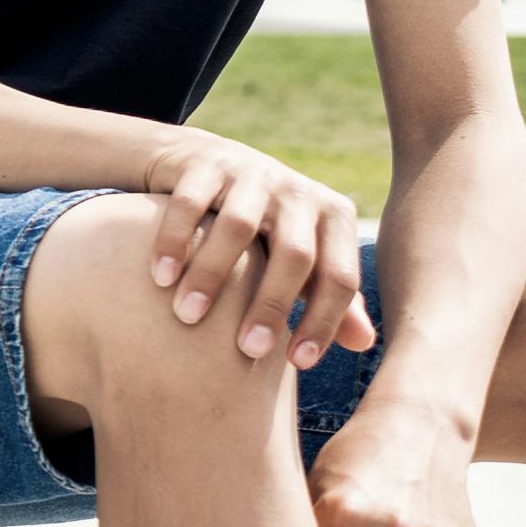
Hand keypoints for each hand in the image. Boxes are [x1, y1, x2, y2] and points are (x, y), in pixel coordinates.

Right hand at [138, 128, 371, 370]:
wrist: (214, 162)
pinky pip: (189, 204)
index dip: (323, 321)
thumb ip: (330, 296)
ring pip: (237, 228)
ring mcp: (251, 174)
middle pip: (294, 253)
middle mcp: (298, 192)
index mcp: (334, 217)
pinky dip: (174, 242)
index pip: (340, 276)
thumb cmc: (266, 227)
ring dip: (212, 276)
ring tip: (188, 317)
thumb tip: (364, 344)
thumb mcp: (305, 255)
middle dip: (272, 305)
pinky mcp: (205, 163)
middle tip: (247, 350)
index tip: (297, 364)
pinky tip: (161, 278)